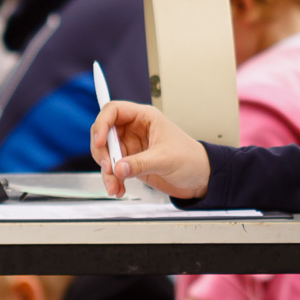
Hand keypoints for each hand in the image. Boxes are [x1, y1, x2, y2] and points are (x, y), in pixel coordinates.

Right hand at [91, 102, 210, 199]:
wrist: (199, 178)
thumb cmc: (190, 159)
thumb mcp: (165, 159)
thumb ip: (140, 163)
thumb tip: (118, 168)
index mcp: (145, 117)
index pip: (113, 110)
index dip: (102, 123)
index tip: (99, 142)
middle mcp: (134, 129)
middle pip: (104, 134)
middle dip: (102, 152)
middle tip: (109, 168)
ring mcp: (131, 146)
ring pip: (106, 154)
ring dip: (106, 172)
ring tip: (114, 186)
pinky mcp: (131, 162)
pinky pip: (113, 169)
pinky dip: (112, 180)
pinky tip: (119, 189)